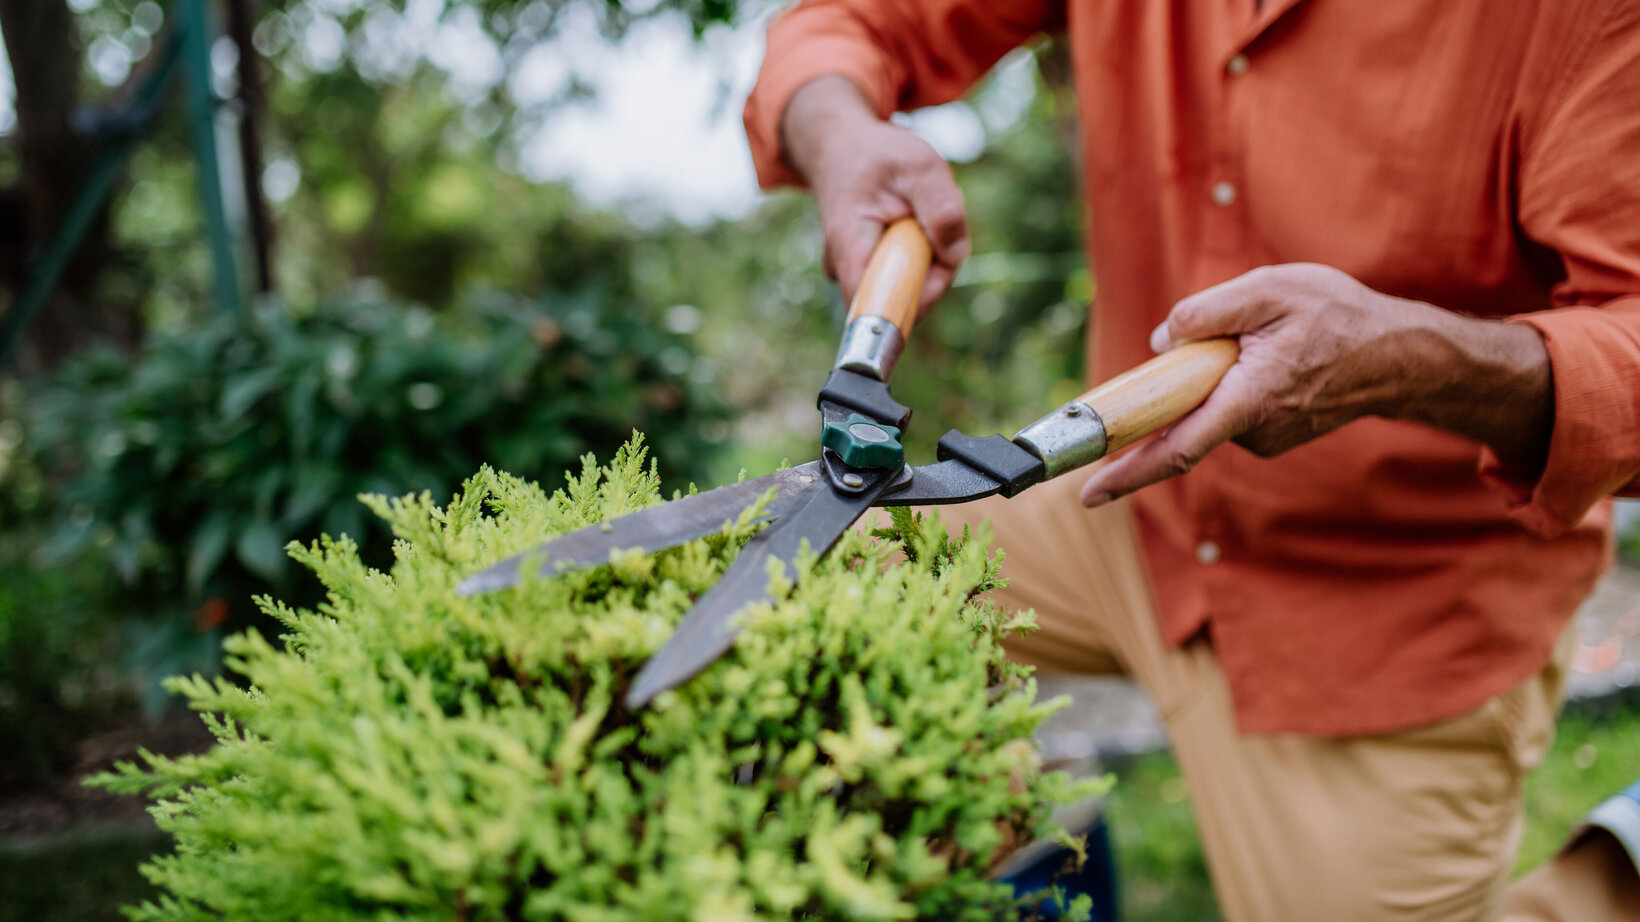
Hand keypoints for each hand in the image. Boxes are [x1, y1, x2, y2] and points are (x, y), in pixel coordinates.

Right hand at [780, 76, 968, 311]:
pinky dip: (923, 250)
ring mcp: (857, 273)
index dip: (909, 306)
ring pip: (911, 286)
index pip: (873, 307)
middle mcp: (846, 270)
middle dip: (934, 265)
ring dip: (930, 253)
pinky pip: (909, 275)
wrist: (841, 144)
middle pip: (904, 298)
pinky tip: (914, 217)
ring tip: (920, 208)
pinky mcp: (870, 270)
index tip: (935, 273)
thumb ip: (942, 209)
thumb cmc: (876, 154)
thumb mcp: (919, 166)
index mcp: (850, 248)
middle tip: (933, 216)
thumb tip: (955, 255)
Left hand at [1079, 263, 1552, 506]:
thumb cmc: (1338, 317)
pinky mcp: (1269, 433)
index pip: (1176, 448)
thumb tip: (1161, 341)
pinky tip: (1271, 354)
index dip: (1128, 472)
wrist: (1402, 356)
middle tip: (1205, 352)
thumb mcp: (1271, 289)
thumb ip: (1208, 311)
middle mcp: (1253, 431)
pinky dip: (1229, 381)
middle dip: (1172, 393)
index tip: (1086, 493)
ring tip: (1267, 337)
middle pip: (1183, 420)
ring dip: (1211, 375)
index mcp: (1248, 400)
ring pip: (1207, 407)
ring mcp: (1263, 438)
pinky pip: (1228, 407)